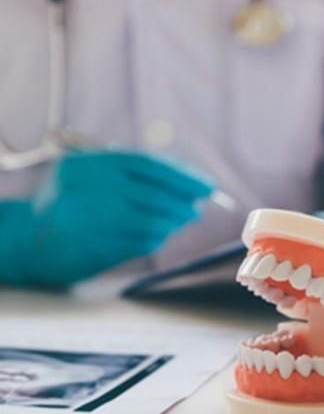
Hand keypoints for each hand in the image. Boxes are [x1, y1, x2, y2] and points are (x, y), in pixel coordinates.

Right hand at [0, 150, 213, 286]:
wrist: (27, 239)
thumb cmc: (69, 202)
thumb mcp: (92, 175)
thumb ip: (133, 175)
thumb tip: (188, 186)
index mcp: (89, 164)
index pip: (149, 165)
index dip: (183, 176)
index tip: (206, 186)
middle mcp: (90, 189)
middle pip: (154, 194)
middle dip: (183, 202)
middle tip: (198, 207)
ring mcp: (91, 221)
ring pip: (151, 221)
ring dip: (173, 222)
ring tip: (181, 219)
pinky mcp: (94, 249)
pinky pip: (139, 243)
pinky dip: (157, 238)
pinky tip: (160, 234)